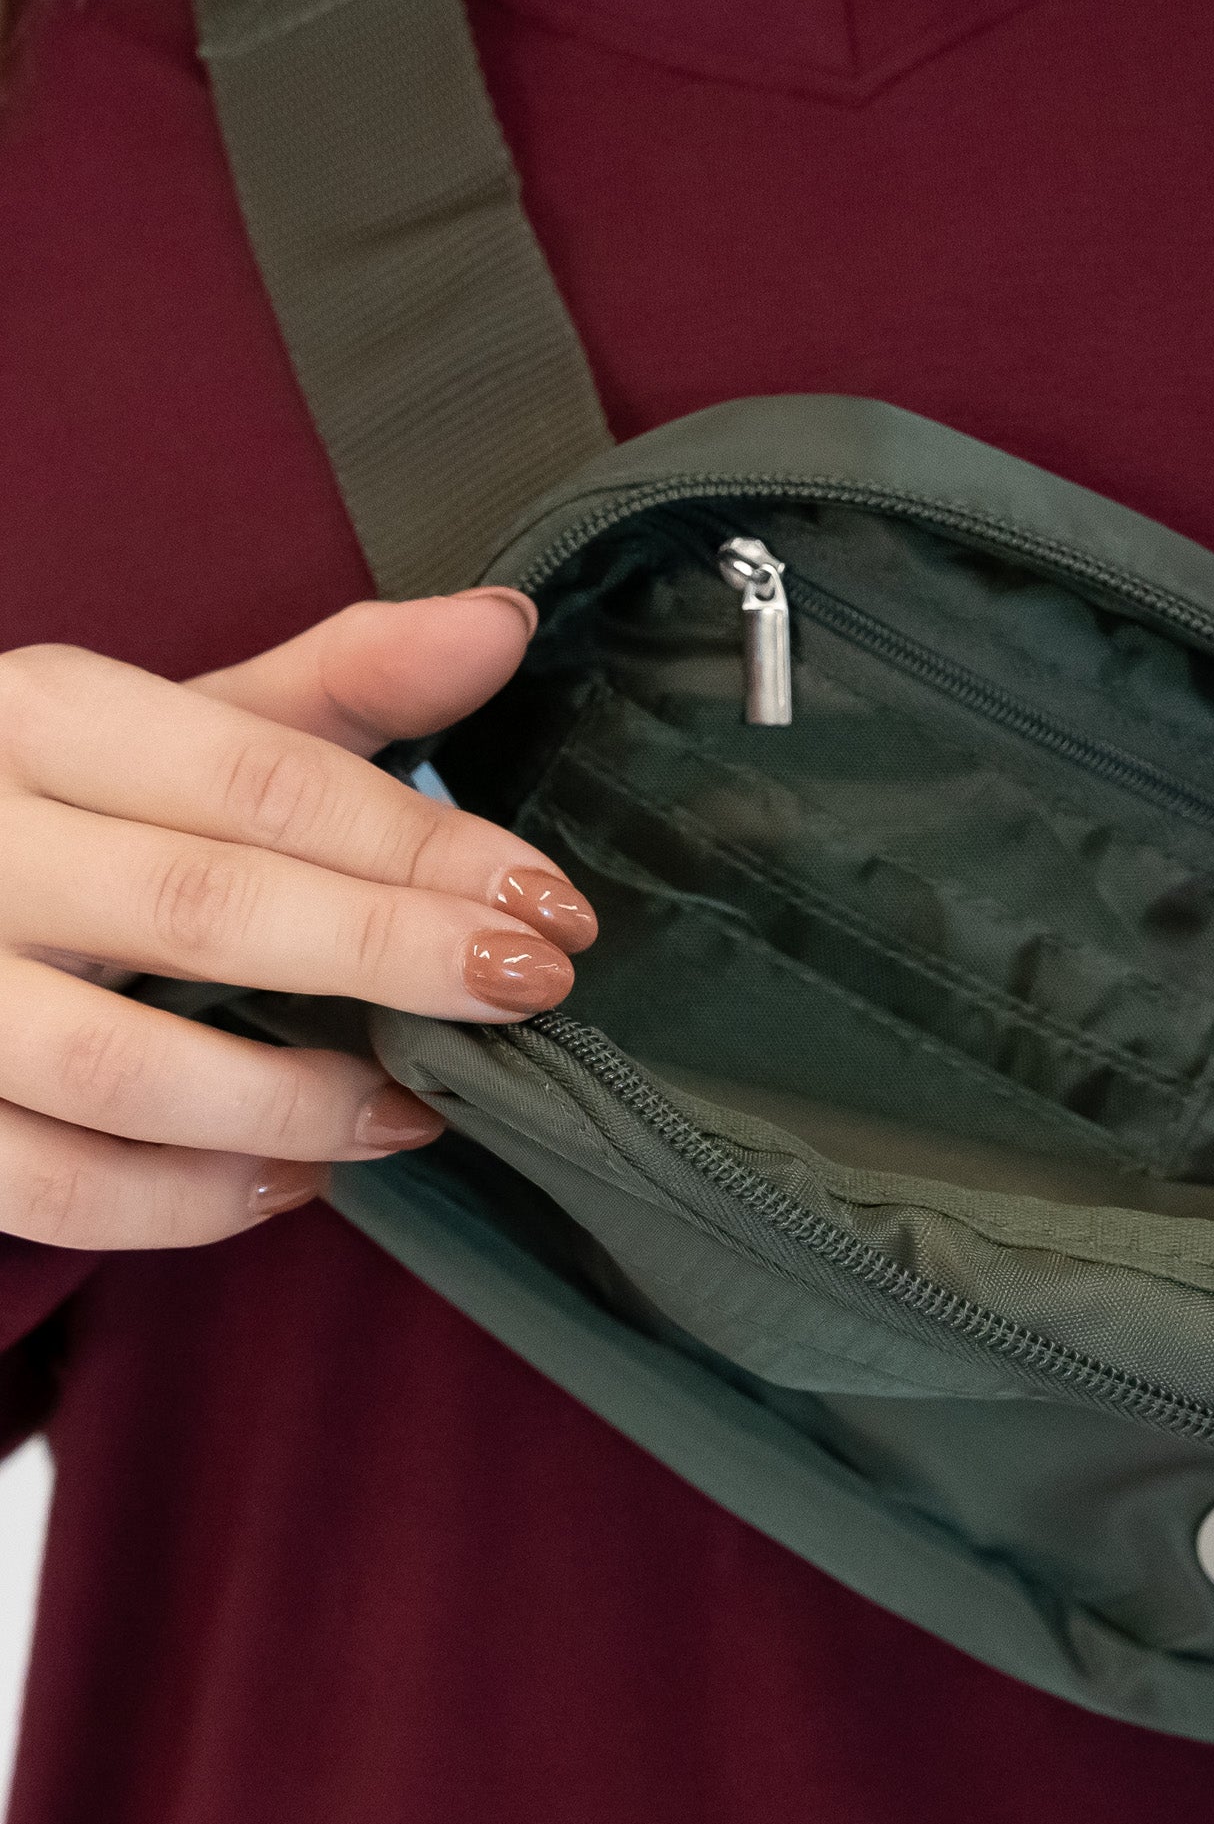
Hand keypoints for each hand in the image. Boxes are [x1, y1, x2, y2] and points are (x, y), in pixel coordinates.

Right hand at [0, 591, 596, 1250]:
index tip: (552, 903)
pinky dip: (182, 1202)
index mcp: (40, 719)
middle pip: (205, 906)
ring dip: (295, 1102)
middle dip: (391, 953)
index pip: (262, 781)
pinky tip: (292, 1181)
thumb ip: (344, 682)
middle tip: (531, 988)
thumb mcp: (178, 725)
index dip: (422, 847)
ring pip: (117, 1067)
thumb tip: (506, 621)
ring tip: (417, 1111)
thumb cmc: (63, 805)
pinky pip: (47, 1187)